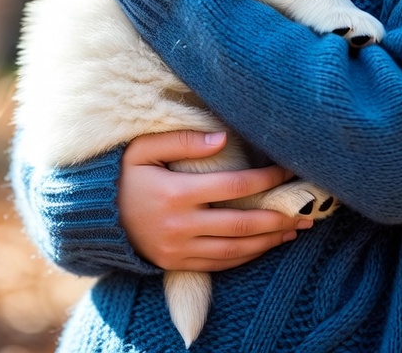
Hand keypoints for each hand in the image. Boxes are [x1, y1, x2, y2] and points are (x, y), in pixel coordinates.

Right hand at [118, 131, 313, 271]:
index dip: (265, 180)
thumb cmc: (123, 174)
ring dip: (269, 241)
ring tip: (296, 228)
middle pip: (242, 224)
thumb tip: (223, 137)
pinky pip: (220, 263)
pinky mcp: (178, 263)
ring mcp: (179, 249)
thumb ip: (183, 140)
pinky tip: (267, 245)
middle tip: (307, 209)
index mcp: (176, 193)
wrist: (94, 217)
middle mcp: (180, 226)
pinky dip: (248, 256)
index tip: (287, 170)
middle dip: (278, 217)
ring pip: (235, 249)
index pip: (233, 187)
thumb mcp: (143, 148)